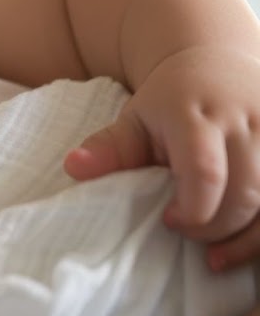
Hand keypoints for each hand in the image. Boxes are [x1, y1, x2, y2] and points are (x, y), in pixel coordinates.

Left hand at [63, 44, 259, 270]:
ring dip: (249, 238)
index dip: (192, 209)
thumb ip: (108, 147)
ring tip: (216, 254)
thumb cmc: (170, 102)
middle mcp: (246, 122)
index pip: (204, 171)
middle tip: (188, 234)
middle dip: (217, 228)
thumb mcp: (134, 119)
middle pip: (245, 194)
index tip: (168, 220)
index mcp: (197, 115)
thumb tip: (73, 168)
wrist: (218, 62)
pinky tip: (246, 243)